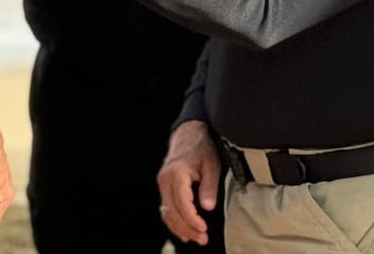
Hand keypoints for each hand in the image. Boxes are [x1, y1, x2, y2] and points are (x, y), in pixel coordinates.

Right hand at [157, 121, 221, 246]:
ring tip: (196, 238)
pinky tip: (184, 231)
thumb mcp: (211, 165)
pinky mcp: (164, 185)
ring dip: (180, 228)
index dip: (192, 220)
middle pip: (172, 212)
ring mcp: (162, 182)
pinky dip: (173, 221)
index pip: (182, 204)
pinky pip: (165, 207)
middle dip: (187, 228)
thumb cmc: (201, 148)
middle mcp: (165, 179)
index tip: (203, 229)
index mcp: (177, 173)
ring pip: (167, 212)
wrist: (188, 134)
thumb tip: (207, 207)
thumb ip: (209, 187)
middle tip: (203, 238)